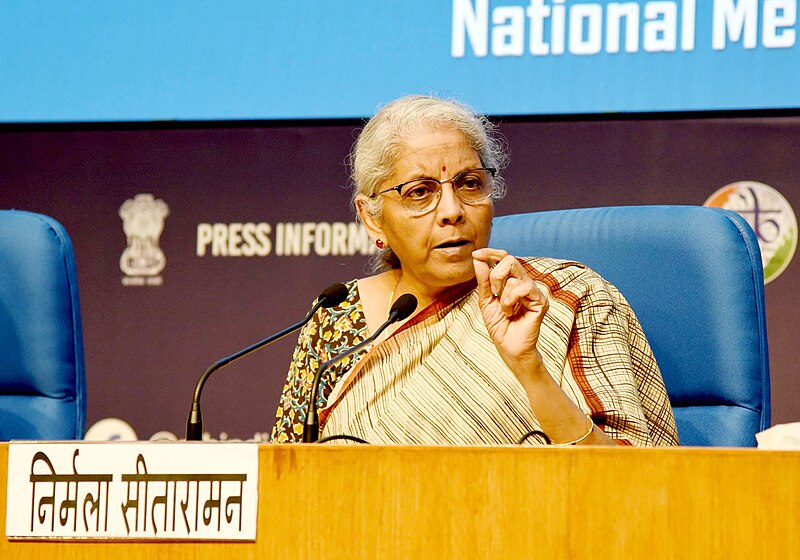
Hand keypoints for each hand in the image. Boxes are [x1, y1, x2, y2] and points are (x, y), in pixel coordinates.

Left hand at [472, 248, 549, 372]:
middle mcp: (524, 282)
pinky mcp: (540, 301)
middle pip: (510, 260)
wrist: (508, 347)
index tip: (476, 254)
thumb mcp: (485, 300)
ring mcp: (534, 291)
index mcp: (512, 280)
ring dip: (503, 296)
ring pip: (514, 277)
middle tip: (494, 293)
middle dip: (495, 276)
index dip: (490, 253)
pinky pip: (523, 288)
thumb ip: (483, 280)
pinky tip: (512, 312)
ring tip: (506, 310)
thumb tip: (478, 259)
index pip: (504, 257)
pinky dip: (511, 300)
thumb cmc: (499, 325)